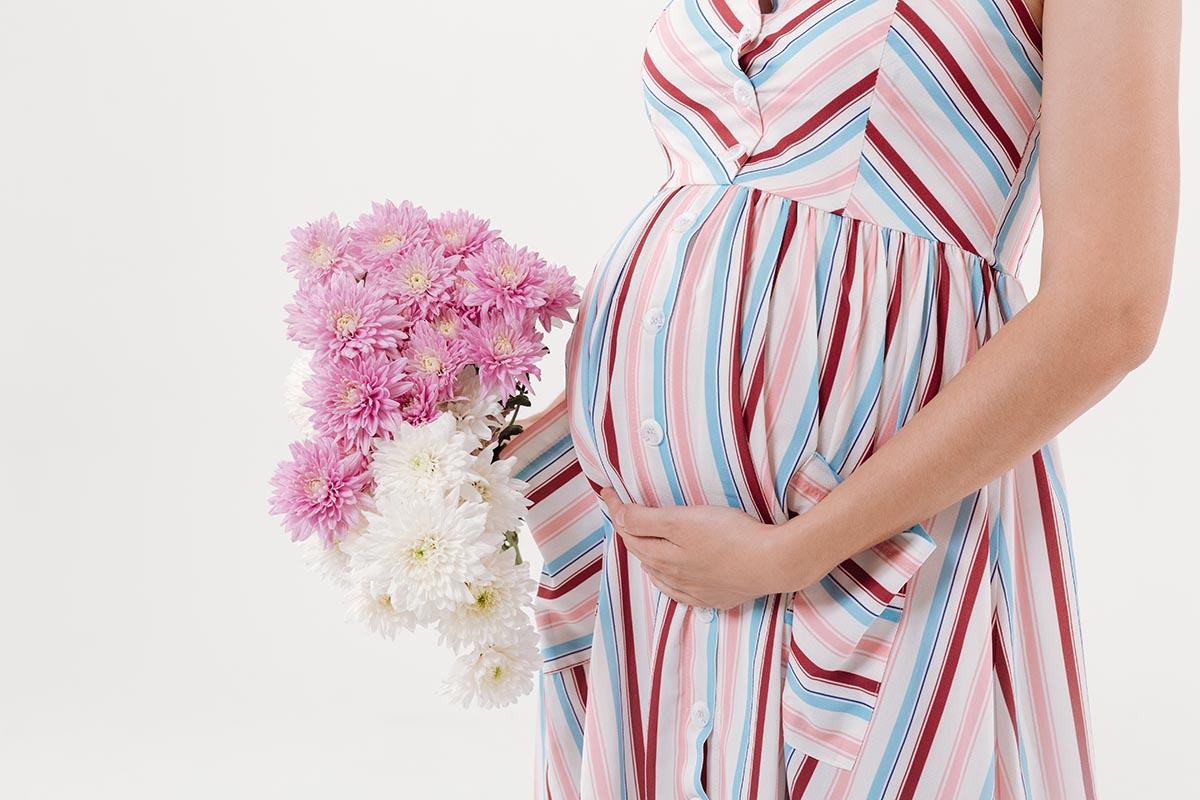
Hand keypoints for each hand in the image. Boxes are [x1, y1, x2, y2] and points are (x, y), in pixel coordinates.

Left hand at [598, 487, 827, 608]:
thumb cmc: (731, 536)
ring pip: (658, 572)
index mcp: (662, 555)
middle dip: (627, 531)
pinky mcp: (714, 597)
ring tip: (639, 541)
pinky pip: (680, 591)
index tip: (606, 492)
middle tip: (620, 512)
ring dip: (645, 555)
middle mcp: (672, 575)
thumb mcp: (683, 519)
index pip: (629, 530)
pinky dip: (666, 580)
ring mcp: (693, 589)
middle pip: (641, 551)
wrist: (772, 562)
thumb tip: (617, 517)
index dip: (615, 509)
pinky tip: (667, 577)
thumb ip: (647, 520)